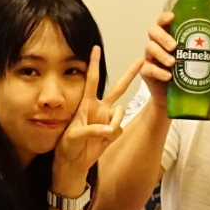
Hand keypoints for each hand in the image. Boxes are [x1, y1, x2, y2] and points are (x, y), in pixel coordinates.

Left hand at [51, 46, 144, 188]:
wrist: (73, 162)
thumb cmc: (67, 145)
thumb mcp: (74, 135)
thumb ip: (92, 130)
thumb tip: (110, 130)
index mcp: (86, 103)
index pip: (91, 79)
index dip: (93, 63)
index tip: (95, 47)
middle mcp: (99, 107)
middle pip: (118, 87)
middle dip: (130, 74)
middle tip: (142, 60)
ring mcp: (107, 119)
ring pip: (121, 112)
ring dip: (115, 122)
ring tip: (104, 134)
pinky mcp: (113, 131)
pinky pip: (120, 128)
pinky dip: (113, 134)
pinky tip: (103, 141)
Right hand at [140, 10, 209, 107]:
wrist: (177, 96)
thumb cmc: (186, 71)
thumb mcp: (200, 62)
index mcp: (168, 35)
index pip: (163, 21)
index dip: (165, 17)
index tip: (172, 17)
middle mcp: (157, 43)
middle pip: (153, 31)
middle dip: (163, 37)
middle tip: (174, 46)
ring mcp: (150, 57)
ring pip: (150, 48)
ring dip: (161, 54)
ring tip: (173, 63)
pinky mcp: (146, 72)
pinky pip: (148, 69)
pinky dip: (158, 72)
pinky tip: (168, 76)